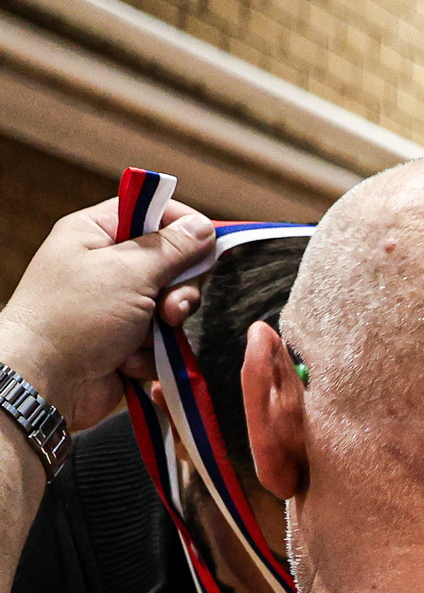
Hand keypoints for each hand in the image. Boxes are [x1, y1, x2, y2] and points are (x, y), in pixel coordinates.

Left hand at [0, 198, 214, 432]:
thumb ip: (172, 249)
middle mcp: (106, 266)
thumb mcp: (128, 272)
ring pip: (171, 306)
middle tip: (170, 309)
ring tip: (147, 342)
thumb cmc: (75, 316)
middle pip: (170, 264)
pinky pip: (161, 341)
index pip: (149, 211)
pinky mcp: (126, 341)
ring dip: (166, 328)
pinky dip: (152, 354)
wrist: (45, 381)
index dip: (182, 224)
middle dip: (178, 290)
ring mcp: (117, 305)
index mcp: (95, 234)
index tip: (209, 242)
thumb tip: (204, 227)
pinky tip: (128, 362)